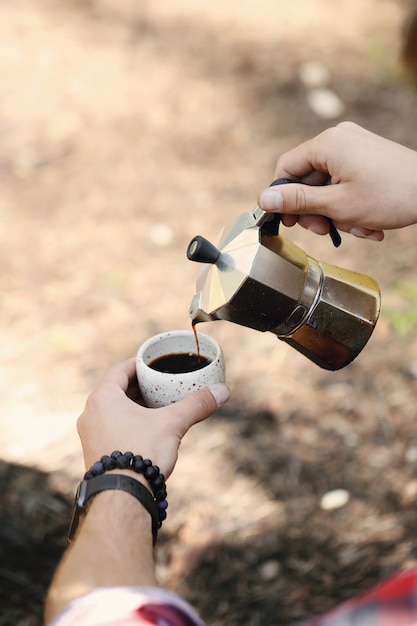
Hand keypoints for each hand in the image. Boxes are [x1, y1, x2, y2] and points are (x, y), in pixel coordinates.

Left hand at [77, 357, 229, 477]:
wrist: (122, 497)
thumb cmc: (142, 453)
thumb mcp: (172, 424)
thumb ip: (196, 405)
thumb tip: (223, 391)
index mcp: (102, 399)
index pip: (120, 371)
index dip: (138, 365)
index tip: (153, 365)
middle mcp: (90, 414)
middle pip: (116, 391)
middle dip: (139, 388)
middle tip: (160, 385)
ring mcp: (89, 436)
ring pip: (113, 412)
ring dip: (133, 407)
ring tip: (157, 408)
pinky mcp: (95, 454)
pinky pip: (111, 429)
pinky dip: (128, 425)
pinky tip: (146, 432)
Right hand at [258, 121, 416, 240]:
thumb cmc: (391, 195)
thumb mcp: (337, 205)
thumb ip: (297, 201)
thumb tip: (263, 198)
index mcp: (327, 144)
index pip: (286, 168)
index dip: (283, 198)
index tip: (289, 221)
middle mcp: (338, 140)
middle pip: (307, 180)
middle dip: (316, 211)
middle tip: (325, 231)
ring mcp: (354, 147)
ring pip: (328, 187)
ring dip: (337, 213)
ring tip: (358, 227)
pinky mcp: (367, 158)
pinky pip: (345, 183)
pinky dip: (351, 205)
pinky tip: (368, 222)